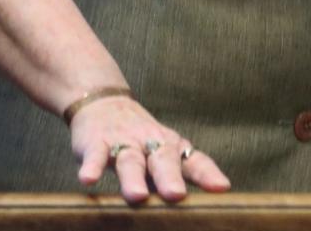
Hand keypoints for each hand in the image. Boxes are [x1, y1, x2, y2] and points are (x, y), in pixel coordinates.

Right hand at [70, 94, 229, 203]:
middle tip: (177, 195)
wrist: (102, 101)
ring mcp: (123, 142)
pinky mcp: (96, 143)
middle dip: (170, 178)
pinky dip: (91, 166)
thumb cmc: (139, 139)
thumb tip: (202, 209)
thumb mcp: (161, 155)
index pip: (194, 161)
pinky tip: (88, 179)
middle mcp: (151, 143)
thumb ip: (177, 177)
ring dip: (133, 179)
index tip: (222, 188)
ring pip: (130, 161)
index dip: (208, 174)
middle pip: (164, 159)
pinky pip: (95, 156)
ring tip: (136, 196)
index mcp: (171, 148)